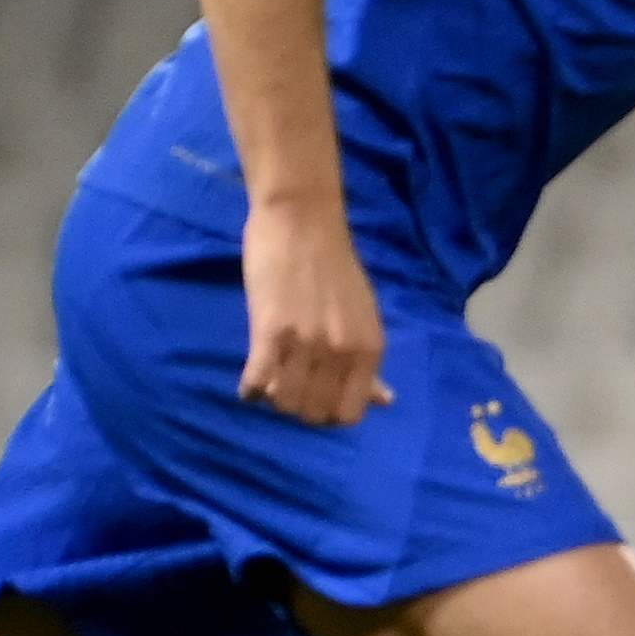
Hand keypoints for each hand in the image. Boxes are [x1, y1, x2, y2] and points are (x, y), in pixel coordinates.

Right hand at [237, 196, 388, 427]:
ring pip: (284, 402)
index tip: (315, 399)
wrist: (302, 221)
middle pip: (314, 413)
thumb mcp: (363, 317)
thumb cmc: (334, 269)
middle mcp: (342, 351)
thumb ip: (368, 362)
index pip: (349, 414)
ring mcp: (306, 342)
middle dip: (298, 408)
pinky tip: (249, 383)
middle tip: (288, 388)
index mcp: (369, 349)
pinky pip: (258, 380)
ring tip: (271, 380)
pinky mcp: (270, 330)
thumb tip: (385, 402)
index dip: (328, 414)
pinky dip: (250, 389)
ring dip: (274, 398)